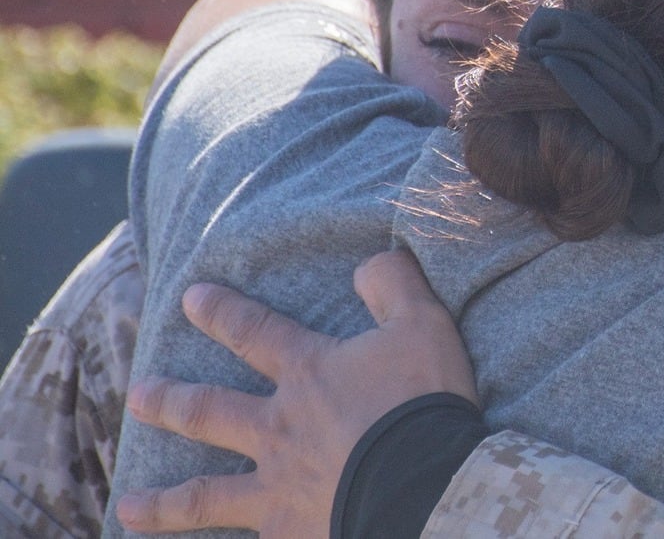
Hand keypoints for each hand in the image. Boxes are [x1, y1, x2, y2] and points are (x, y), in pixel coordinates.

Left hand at [116, 250, 475, 535]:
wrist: (425, 485)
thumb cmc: (423, 401)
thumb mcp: (423, 324)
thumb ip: (393, 285)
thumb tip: (368, 264)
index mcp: (309, 373)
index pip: (254, 331)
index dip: (221, 312)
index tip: (190, 298)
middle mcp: (278, 428)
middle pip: (209, 410)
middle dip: (169, 401)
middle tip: (137, 395)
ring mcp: (276, 486)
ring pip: (204, 493)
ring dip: (163, 501)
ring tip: (126, 506)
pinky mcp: (286, 531)